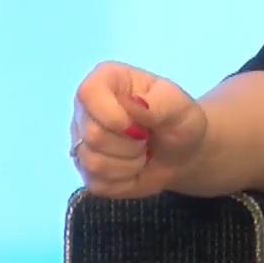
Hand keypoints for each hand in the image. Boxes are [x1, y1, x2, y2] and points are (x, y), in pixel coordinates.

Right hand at [71, 61, 206, 198]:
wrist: (182, 153)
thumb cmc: (179, 120)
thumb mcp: (180, 106)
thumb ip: (159, 102)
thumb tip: (134, 103)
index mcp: (106, 80)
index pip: (88, 93)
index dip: (113, 115)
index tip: (140, 126)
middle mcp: (86, 110)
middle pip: (92, 134)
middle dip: (130, 144)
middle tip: (147, 138)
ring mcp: (81, 142)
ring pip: (92, 162)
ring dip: (129, 163)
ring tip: (143, 152)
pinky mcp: (85, 171)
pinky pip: (97, 183)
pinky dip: (125, 180)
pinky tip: (135, 167)